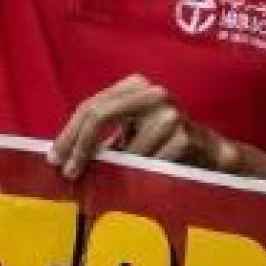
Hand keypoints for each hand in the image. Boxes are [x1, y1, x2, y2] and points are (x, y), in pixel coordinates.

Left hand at [49, 75, 239, 179]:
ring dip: (118, 172)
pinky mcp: (184, 136)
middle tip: (67, 172)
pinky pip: (147, 166)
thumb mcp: (130, 134)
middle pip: (98, 114)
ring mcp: (170, 112)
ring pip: (124, 150)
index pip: (91, 106)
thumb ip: (101, 137)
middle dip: (78, 146)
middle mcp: (152, 92)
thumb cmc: (163, 145)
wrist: (211, 154)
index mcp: (135, 85)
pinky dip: (142, 178)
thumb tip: (61, 155)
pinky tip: (150, 180)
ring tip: (121, 181)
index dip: (69, 134)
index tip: (55, 159)